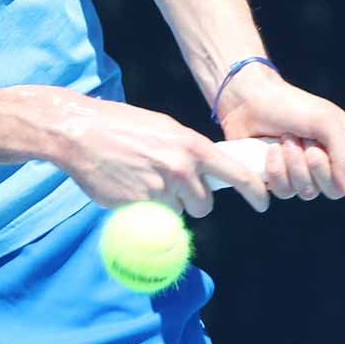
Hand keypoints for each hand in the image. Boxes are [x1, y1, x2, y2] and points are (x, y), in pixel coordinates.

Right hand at [37, 90, 270, 216]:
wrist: (80, 132)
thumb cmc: (122, 125)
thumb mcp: (164, 128)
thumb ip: (187, 151)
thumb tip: (203, 169)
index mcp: (191, 147)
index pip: (234, 174)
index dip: (254, 191)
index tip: (264, 202)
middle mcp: (180, 170)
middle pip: (204, 204)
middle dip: (192, 200)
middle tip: (171, 185)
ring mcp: (159, 191)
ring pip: (177, 213)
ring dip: (167, 206)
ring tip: (144, 181)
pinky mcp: (138, 208)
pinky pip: (153, 218)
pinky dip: (144, 210)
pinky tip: (129, 188)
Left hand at [213, 65, 344, 200]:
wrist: (249, 102)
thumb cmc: (291, 105)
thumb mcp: (325, 121)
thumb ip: (344, 154)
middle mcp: (331, 165)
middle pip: (340, 191)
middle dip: (320, 167)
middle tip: (308, 144)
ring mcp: (306, 176)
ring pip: (310, 193)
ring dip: (295, 165)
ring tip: (285, 140)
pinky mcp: (281, 181)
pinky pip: (285, 193)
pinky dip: (277, 171)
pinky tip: (271, 152)